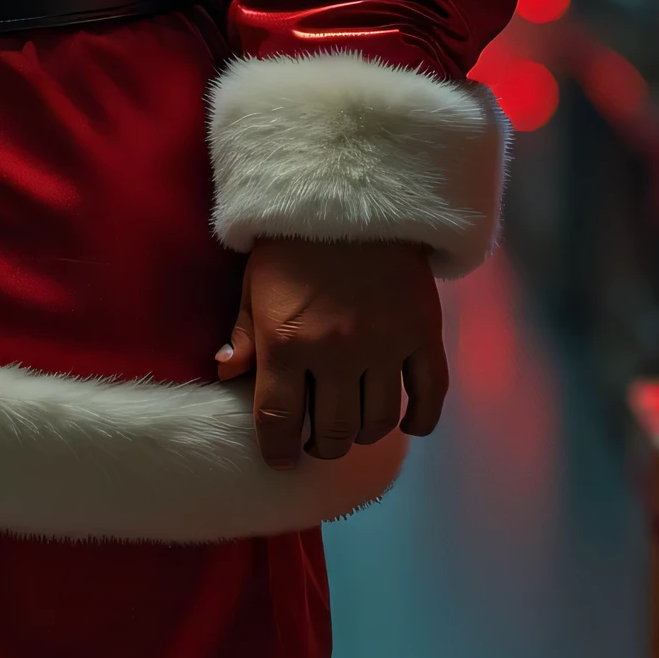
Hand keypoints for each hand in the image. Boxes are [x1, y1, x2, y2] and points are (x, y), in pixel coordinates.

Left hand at [216, 236, 447, 470]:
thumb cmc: (293, 245)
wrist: (352, 196)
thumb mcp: (254, 286)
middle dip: (322, 445)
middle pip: (334, 429)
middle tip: (317, 441)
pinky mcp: (423, 333)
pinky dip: (420, 419)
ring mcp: (386, 345)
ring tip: (352, 428)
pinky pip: (430, 392)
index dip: (278, 449)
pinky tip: (408, 426)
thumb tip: (228, 375)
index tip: (280, 461)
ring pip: (378, 420)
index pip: (280, 420)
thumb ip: (244, 335)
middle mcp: (338, 353)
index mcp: (288, 344)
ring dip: (363, 434)